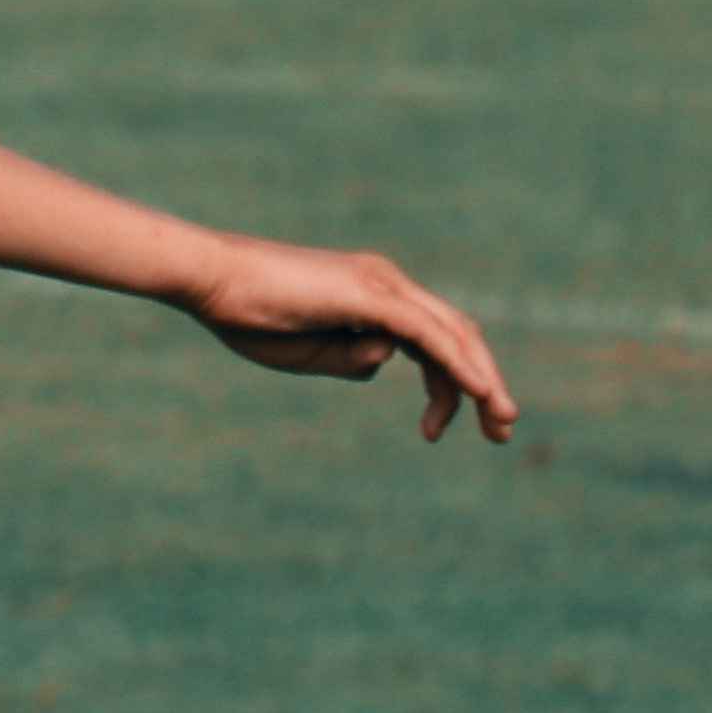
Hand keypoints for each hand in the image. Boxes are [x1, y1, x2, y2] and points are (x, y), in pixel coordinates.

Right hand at [173, 235, 516, 443]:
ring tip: (500, 423)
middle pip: (457, 335)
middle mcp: (388, 283)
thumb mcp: (309, 354)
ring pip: (453, 335)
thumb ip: (352, 359)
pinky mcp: (371, 296)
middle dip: (484, 384)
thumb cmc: (247, 316)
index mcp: (372, 294)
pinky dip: (460, 365)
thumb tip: (385, 360)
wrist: (210, 280)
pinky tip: (481, 392)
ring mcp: (382, 285)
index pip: (433, 340)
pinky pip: (430, 335)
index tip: (434, 432)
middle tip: (500, 431)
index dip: (448, 385)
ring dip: (484, 380)